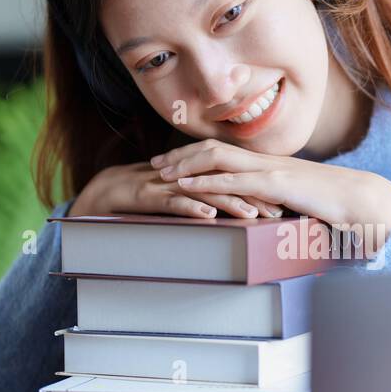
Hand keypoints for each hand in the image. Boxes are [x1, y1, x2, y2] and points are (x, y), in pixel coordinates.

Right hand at [68, 161, 284, 218]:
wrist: (107, 189)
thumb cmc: (149, 196)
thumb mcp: (182, 198)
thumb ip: (206, 200)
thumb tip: (233, 214)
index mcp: (197, 176)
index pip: (234, 181)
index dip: (259, 192)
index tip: (282, 206)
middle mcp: (186, 176)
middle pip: (226, 183)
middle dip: (254, 198)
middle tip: (278, 213)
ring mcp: (169, 184)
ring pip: (204, 191)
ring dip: (230, 202)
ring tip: (251, 214)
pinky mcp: (150, 195)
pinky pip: (173, 202)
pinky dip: (191, 207)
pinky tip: (207, 215)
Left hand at [150, 140, 390, 249]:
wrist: (363, 200)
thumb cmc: (338, 206)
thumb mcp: (301, 204)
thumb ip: (281, 204)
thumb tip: (267, 215)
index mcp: (271, 165)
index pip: (227, 153)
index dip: (197, 156)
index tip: (174, 163)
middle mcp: (266, 161)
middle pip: (214, 149)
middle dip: (181, 156)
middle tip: (155, 164)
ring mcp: (270, 170)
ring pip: (218, 159)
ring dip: (186, 165)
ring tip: (160, 174)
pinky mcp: (276, 184)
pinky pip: (234, 181)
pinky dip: (206, 182)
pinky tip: (187, 187)